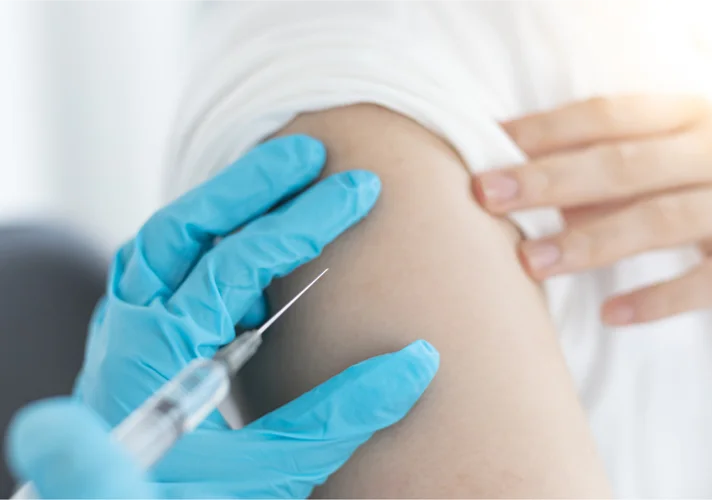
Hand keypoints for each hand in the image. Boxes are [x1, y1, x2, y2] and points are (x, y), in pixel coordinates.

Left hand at [15, 134, 438, 497]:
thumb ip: (339, 416)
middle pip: (184, 230)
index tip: (357, 189)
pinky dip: (209, 237)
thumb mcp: (268, 471)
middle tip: (308, 150)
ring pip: (168, 241)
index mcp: (156, 353)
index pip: (234, 263)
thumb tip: (418, 360)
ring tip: (281, 172)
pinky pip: (167, 266)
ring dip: (224, 202)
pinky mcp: (141, 338)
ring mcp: (130, 330)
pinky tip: (246, 233)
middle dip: (250, 185)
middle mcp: (132, 329)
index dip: (301, 222)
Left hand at [472, 95, 711, 324]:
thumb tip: (523, 181)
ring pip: (661, 220)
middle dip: (550, 180)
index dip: (547, 129)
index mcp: (691, 115)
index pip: (608, 115)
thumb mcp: (673, 157)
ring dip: (590, 241)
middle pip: (623, 164)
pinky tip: (611, 315)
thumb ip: (609, 170)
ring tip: (531, 262)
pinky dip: (661, 299)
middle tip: (488, 196)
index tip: (489, 143)